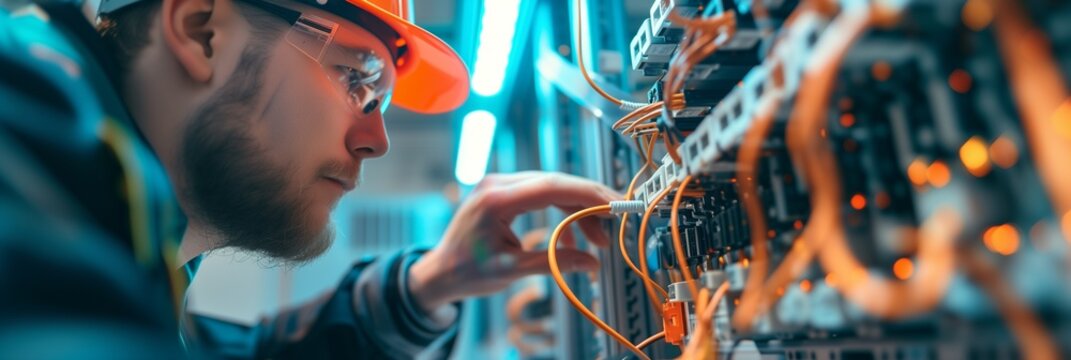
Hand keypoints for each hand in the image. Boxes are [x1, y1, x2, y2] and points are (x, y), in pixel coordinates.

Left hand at [407, 172, 620, 312]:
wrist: (439, 272)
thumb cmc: (467, 273)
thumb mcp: (511, 270)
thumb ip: (553, 262)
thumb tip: (592, 264)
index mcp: (497, 199)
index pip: (552, 187)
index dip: (588, 193)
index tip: (615, 204)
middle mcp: (498, 184)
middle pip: (556, 183)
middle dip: (589, 202)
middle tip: (616, 220)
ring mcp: (500, 185)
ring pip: (552, 188)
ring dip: (577, 210)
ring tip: (598, 240)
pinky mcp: (503, 192)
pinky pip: (540, 195)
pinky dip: (560, 212)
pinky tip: (571, 238)